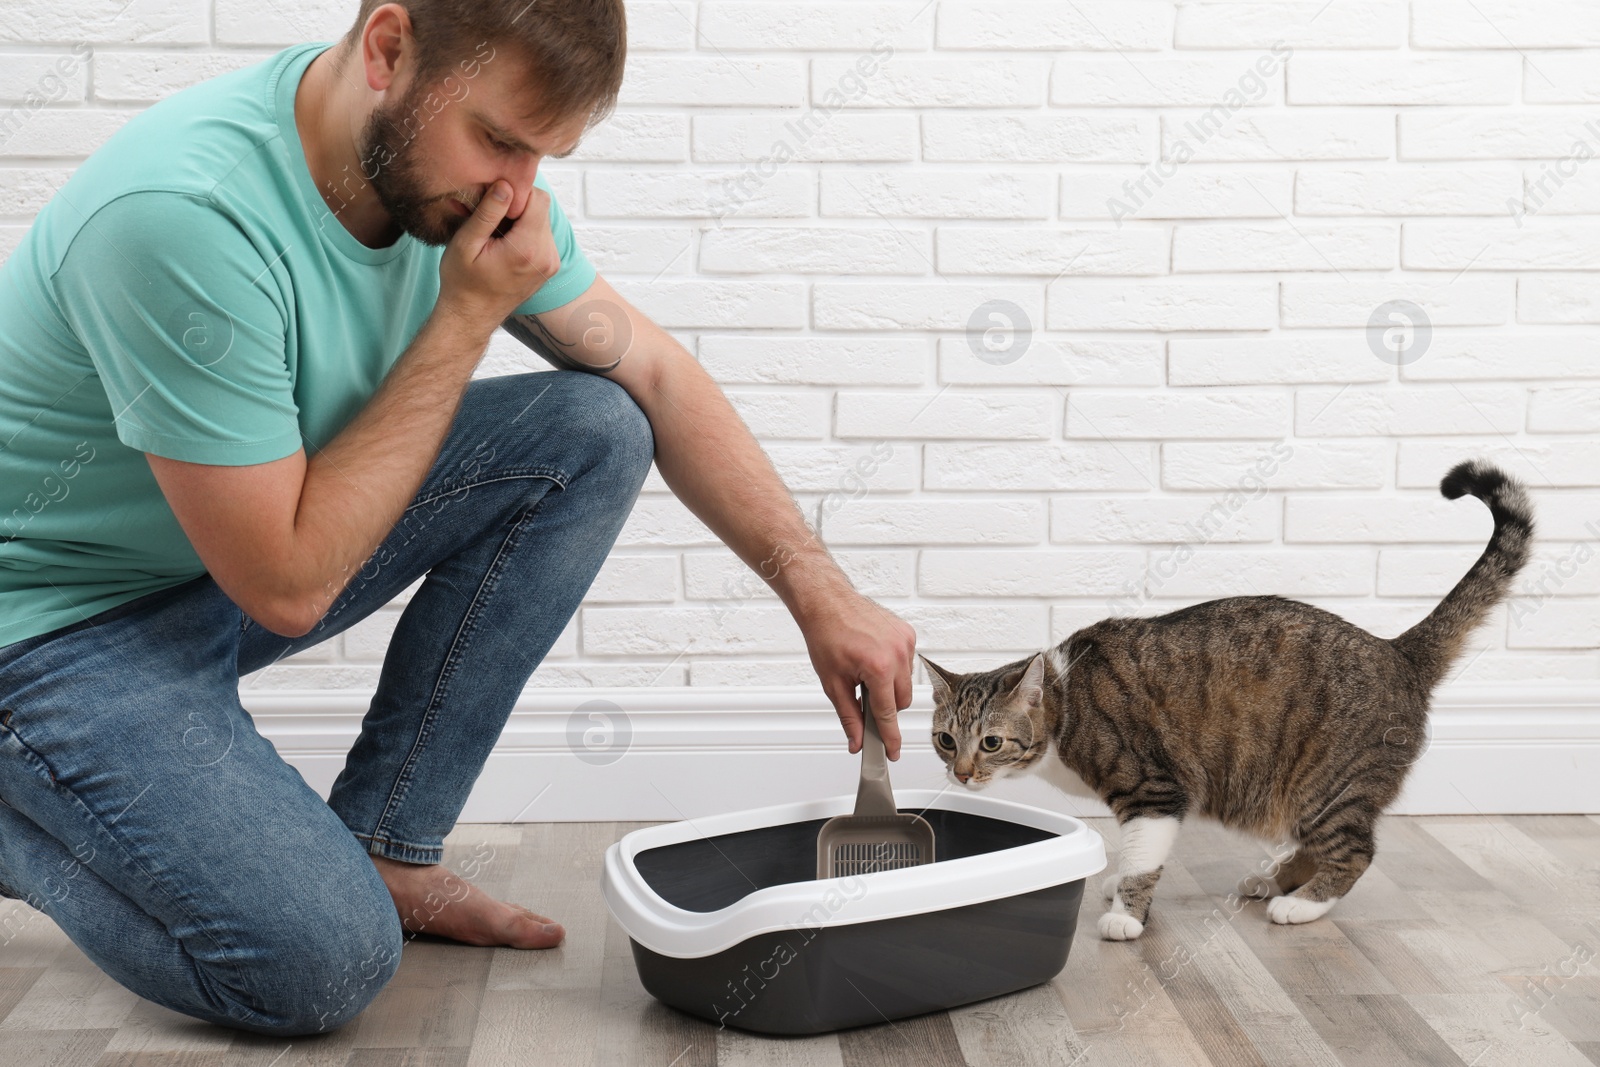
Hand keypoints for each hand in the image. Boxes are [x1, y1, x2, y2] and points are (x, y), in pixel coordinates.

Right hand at [436, 179, 558, 332]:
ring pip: (541, 220)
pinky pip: (541, 235)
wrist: (470, 317)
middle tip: (489, 220)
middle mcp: (547, 256)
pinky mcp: (549, 267)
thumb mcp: (466, 243)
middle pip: (541, 208)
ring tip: (495, 236)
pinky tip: (504, 246)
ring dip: (520, 220)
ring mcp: (551, 263)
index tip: (492, 203)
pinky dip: (524, 233)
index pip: (538, 198)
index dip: (515, 193)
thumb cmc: (462, 282)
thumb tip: (506, 185)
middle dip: (516, 206)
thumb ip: (488, 213)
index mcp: (528, 248)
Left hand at [801, 588, 917, 760]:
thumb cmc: (826, 635)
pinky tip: (873, 658)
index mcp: (879, 667)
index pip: (888, 714)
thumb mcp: (833, 683)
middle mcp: (897, 653)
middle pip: (901, 701)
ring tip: (864, 671)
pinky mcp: (907, 633)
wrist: (827, 602)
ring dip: (889, 686)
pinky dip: (893, 667)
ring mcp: (905, 641)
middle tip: (862, 698)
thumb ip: (849, 716)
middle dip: (884, 706)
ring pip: (905, 682)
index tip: (893, 751)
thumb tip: (856, 740)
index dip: (889, 737)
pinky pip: (907, 662)